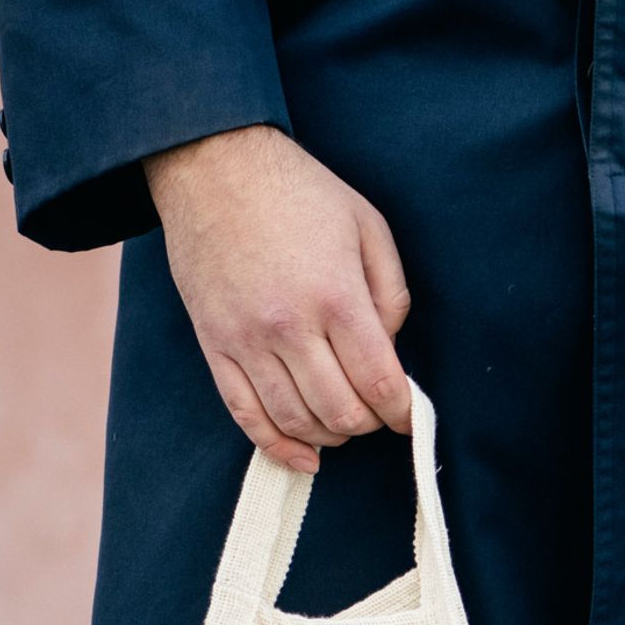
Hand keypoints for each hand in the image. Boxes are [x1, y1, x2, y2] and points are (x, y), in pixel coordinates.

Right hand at [144, 124, 412, 473]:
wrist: (213, 167)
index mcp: (335, 296)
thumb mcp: (368, 227)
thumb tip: (391, 351)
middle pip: (341, 412)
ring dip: (329, 436)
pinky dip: (277, 446)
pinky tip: (303, 457)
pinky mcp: (214, 345)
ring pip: (296, 421)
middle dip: (369, 424)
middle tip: (377, 413)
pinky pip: (245, 414)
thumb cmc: (299, 193)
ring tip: (344, 425)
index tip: (410, 416)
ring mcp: (246, 340)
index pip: (379, 382)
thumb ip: (391, 294)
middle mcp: (289, 326)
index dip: (402, 411)